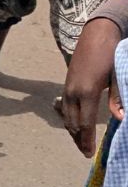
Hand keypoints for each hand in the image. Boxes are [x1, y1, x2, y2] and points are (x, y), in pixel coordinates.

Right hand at [61, 17, 121, 155]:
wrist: (97, 33)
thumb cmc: (111, 53)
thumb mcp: (118, 75)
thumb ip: (117, 98)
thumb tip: (121, 118)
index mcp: (87, 92)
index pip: (85, 124)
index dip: (87, 140)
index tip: (90, 153)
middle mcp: (73, 94)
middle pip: (73, 125)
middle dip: (79, 140)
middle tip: (86, 153)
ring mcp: (67, 90)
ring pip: (67, 119)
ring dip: (73, 133)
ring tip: (81, 143)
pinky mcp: (66, 87)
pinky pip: (65, 111)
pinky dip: (70, 122)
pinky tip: (75, 126)